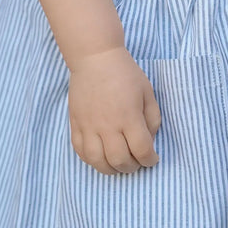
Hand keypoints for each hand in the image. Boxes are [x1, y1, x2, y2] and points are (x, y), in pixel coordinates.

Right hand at [67, 47, 161, 174]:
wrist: (95, 58)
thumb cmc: (125, 73)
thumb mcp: (147, 92)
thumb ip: (152, 118)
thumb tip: (149, 140)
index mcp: (129, 117)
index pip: (142, 150)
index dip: (150, 160)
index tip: (152, 159)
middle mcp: (108, 125)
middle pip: (120, 160)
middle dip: (132, 167)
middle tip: (136, 162)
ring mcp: (89, 126)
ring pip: (98, 161)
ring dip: (111, 169)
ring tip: (118, 164)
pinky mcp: (76, 124)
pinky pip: (80, 151)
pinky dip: (91, 160)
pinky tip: (100, 157)